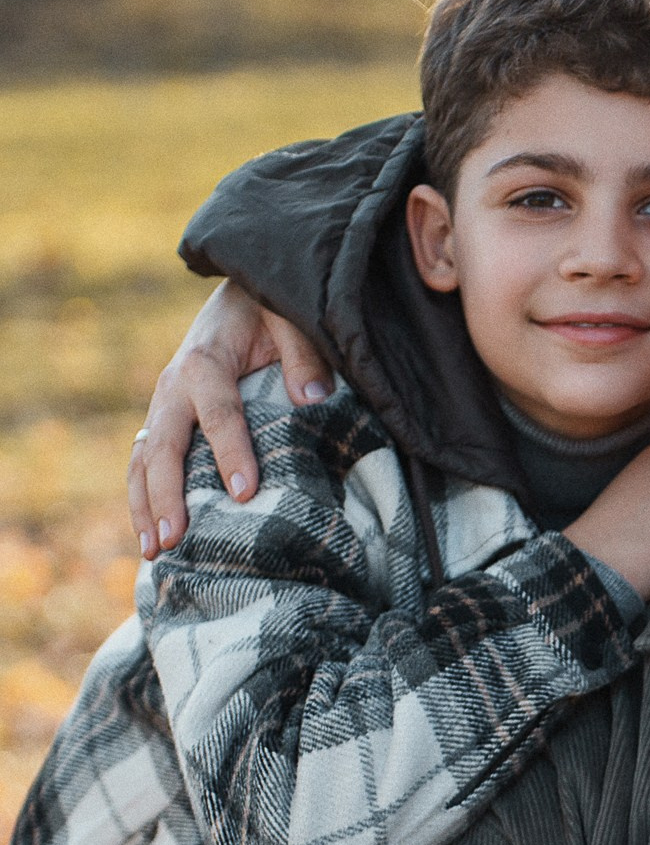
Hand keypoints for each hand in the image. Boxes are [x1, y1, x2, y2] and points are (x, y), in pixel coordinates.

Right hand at [132, 282, 331, 556]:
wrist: (238, 293)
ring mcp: (164, 406)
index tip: (246, 494)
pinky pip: (145, 462)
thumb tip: (312, 401)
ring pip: (144, 460)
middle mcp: (174, 386)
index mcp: (205, 360)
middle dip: (167, 495)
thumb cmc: (270, 308)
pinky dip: (143, 498)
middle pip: (165, 446)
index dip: (231, 453)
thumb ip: (304, 354)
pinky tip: (151, 536)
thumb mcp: (290, 318)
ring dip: (144, 505)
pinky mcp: (164, 420)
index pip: (219, 413)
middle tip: (175, 539)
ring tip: (155, 551)